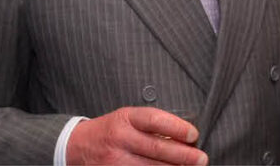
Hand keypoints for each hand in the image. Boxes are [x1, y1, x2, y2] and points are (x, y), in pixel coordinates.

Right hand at [66, 107, 205, 164]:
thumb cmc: (113, 129)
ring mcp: (114, 160)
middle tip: (202, 158)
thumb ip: (153, 125)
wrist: (78, 145)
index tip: (194, 134)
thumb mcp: (129, 118)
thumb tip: (186, 138)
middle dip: (183, 155)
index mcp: (127, 118)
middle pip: (156, 148)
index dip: (177, 127)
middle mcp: (120, 138)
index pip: (155, 120)